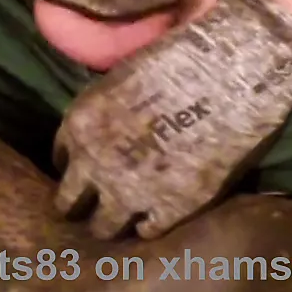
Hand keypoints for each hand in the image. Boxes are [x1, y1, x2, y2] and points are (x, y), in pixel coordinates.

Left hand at [51, 0, 291, 239]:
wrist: (231, 71)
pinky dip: (152, 225)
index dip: (77, 166)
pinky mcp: (169, 208)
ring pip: (103, 227)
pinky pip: (147, 231)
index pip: (60, 160)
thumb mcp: (121, 79)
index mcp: (80, 125)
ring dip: (113, 221)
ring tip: (129, 216)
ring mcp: (129, 191)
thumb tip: (102, 133)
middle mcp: (94, 163)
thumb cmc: (181, 60)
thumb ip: (102, 115)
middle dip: (83, 203)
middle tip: (101, 203)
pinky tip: (163, 213)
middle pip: (69, 204)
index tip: (91, 169)